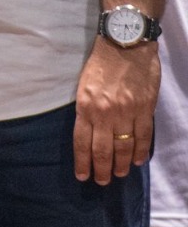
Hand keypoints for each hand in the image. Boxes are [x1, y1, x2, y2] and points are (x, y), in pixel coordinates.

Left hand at [73, 36, 159, 183]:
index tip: (82, 176)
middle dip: (101, 169)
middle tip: (102, 182)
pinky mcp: (145, 109)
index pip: (81, 141)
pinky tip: (136, 161)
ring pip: (123, 147)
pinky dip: (139, 151)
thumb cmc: (101, 62)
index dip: (82, 161)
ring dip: (120, 165)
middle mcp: (104, 112)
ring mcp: (126, 112)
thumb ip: (87, 108)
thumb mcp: (83, 84)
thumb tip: (89, 131)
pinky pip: (143, 136)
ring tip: (118, 175)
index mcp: (85, 105)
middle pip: (102, 150)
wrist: (125, 43)